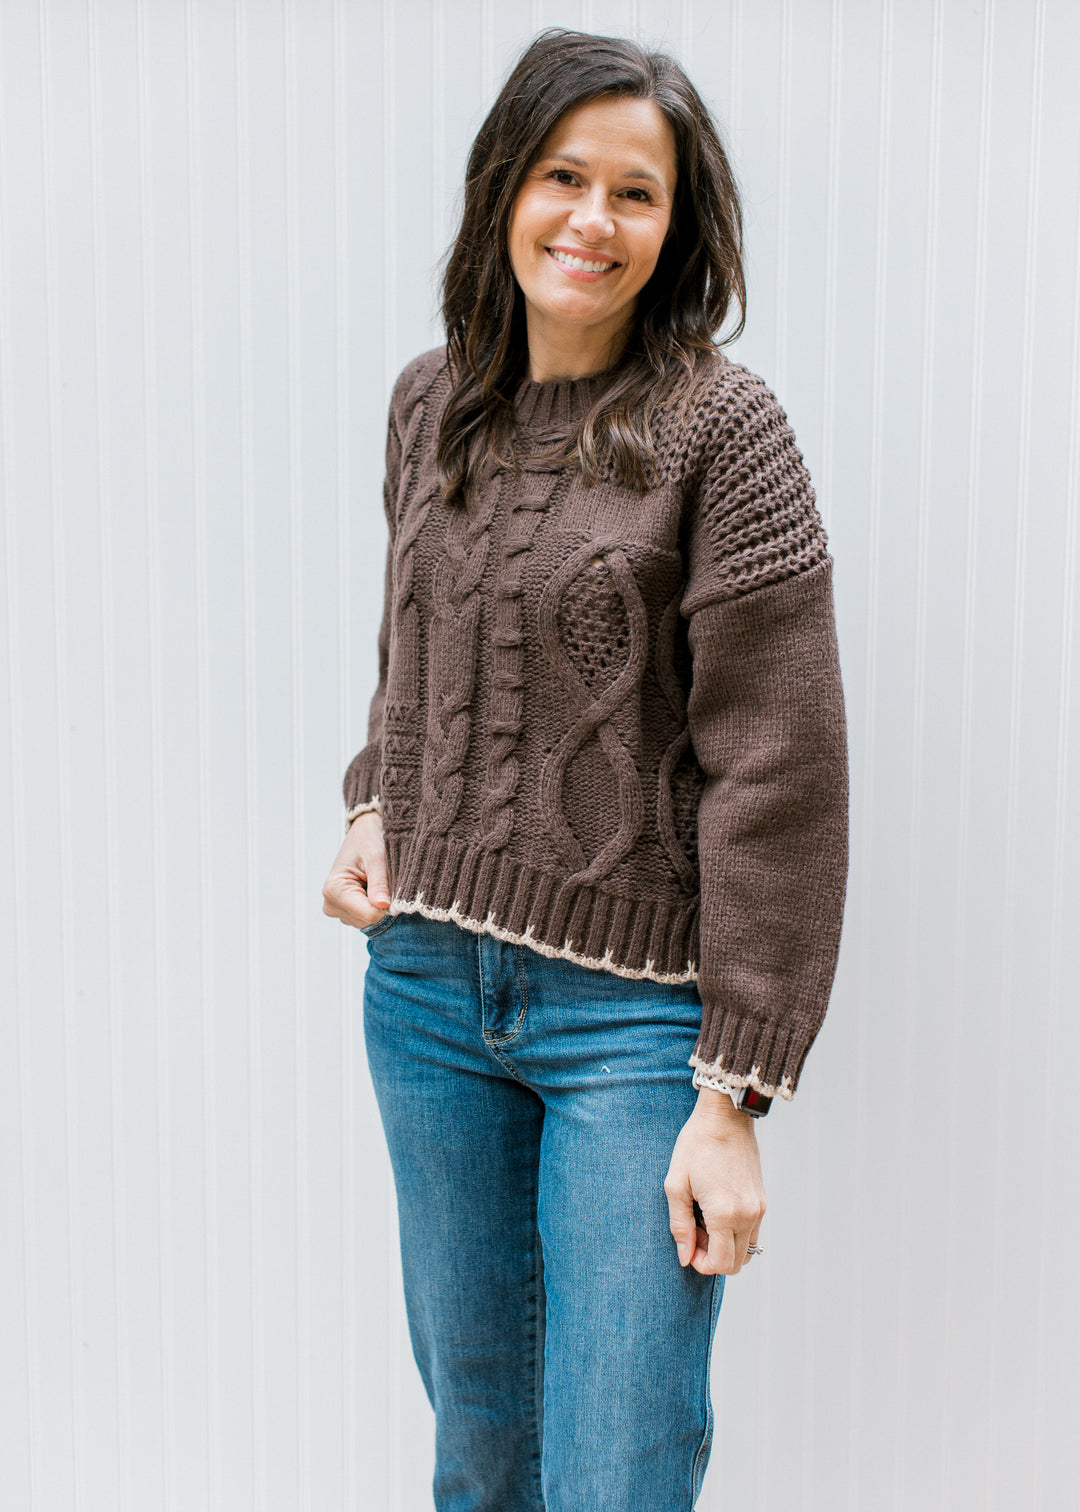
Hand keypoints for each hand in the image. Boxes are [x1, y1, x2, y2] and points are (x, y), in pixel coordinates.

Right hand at [321, 811, 391, 929]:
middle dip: (383, 904)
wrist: (364, 834)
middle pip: (369, 921)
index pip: (369, 915)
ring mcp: (338, 910)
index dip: (387, 905)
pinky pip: (368, 918)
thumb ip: (379, 883)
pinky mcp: (347, 912)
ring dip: (380, 905)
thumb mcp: (377, 857)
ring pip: (370, 922)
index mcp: (334, 890)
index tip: (393, 888)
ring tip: (378, 882)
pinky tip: (375, 889)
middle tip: (385, 880)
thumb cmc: (368, 840)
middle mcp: (331, 904)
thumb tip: (383, 906)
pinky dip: (377, 906)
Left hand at [664, 1088, 766, 1274]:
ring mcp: (759, 1209)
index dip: (701, 1263)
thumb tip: (685, 1257)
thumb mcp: (676, 1184)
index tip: (687, 1243)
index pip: (721, 1264)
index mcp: (725, 1213)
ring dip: (725, 1246)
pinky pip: (752, 1233)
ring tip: (705, 1219)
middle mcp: (748, 1215)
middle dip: (712, 1256)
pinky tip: (717, 1210)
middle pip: (736, 1264)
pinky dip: (735, 1234)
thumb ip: (680, 1225)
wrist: (725, 1117)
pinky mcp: (762, 1201)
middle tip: (694, 1230)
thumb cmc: (696, 1146)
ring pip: (746, 1251)